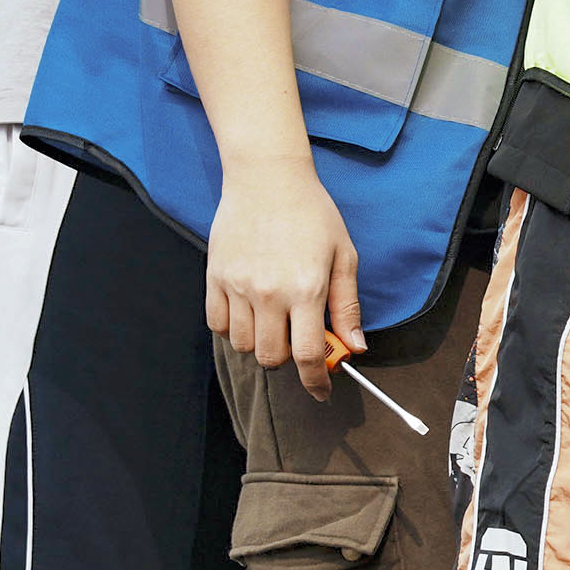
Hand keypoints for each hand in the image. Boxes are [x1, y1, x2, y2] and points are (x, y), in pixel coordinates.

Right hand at [208, 166, 364, 395]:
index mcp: (306, 290)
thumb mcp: (344, 256)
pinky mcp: (214, 277)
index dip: (315, 382)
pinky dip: (232, 330)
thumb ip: (347, 305)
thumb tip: (355, 346)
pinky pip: (216, 324)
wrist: (267, 177)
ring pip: (242, 346)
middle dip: (288, 360)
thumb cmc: (313, 214)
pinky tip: (250, 314)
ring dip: (260, 345)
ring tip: (275, 322)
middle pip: (271, 357)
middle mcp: (268, 293)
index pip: (306, 356)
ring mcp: (236, 286)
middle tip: (299, 341)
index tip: (322, 392)